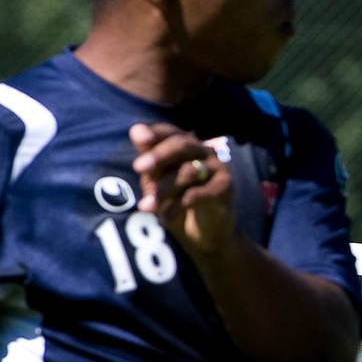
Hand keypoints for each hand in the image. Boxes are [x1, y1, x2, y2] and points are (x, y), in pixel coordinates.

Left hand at [130, 123, 232, 252]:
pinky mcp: (225, 187)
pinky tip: (165, 218)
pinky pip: (199, 193)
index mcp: (184, 145)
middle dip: (159, 155)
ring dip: (164, 189)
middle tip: (138, 167)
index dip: (155, 133)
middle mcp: (203, 151)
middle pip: (182, 145)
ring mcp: (217, 168)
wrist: (205, 232)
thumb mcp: (157, 180)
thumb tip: (135, 130)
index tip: (137, 137)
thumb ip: (149, 159)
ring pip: (189, 171)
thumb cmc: (176, 200)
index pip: (169, 132)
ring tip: (145, 207)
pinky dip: (178, 206)